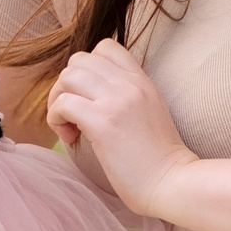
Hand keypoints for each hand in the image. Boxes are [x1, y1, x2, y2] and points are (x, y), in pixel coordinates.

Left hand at [46, 40, 198, 218]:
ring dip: (59, 102)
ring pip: (67, 77)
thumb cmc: (158, 160)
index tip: (89, 98)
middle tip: (73, 117)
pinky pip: (63, 104)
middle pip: (79, 61)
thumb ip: (126, 98)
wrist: (173, 183)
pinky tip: (71, 139)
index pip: (105, 48)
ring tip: (70, 128)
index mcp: (141, 80)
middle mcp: (129, 84)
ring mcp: (116, 100)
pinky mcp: (103, 122)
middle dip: (66, 87)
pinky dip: (57, 120)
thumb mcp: (149, 113)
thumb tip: (90, 99)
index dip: (87, 70)